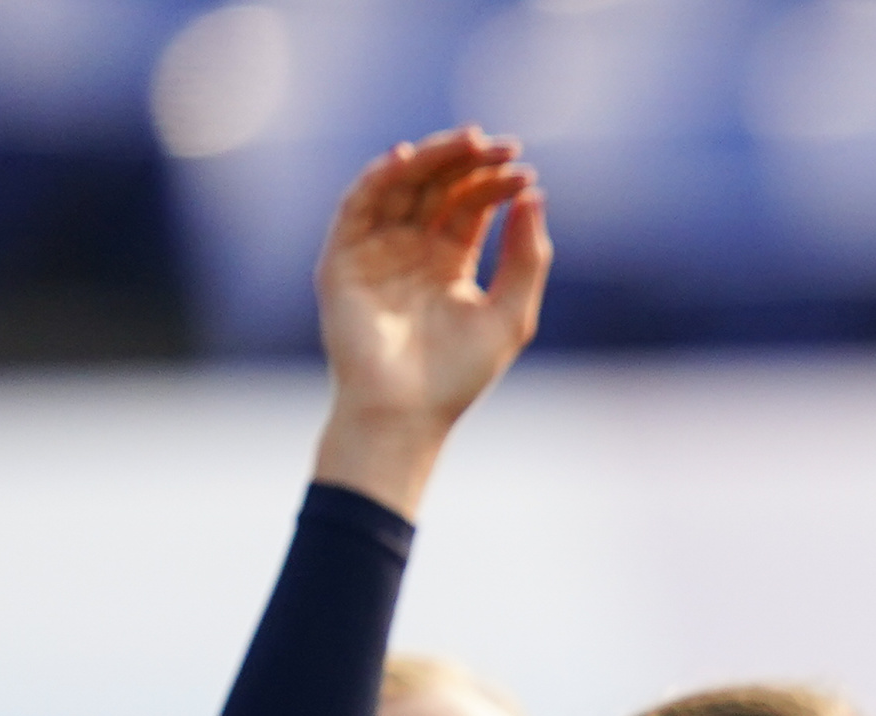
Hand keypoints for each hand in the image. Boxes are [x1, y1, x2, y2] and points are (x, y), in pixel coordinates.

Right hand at [309, 127, 553, 516]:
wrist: (406, 414)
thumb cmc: (459, 374)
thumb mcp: (510, 313)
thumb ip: (526, 257)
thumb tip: (534, 194)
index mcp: (449, 263)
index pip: (469, 206)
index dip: (494, 184)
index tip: (524, 170)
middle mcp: (411, 251)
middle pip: (436, 189)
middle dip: (466, 162)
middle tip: (499, 143)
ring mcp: (374, 252)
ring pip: (399, 188)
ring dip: (429, 160)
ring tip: (466, 142)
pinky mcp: (341, 260)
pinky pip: (356, 207)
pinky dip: (377, 178)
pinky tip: (405, 159)